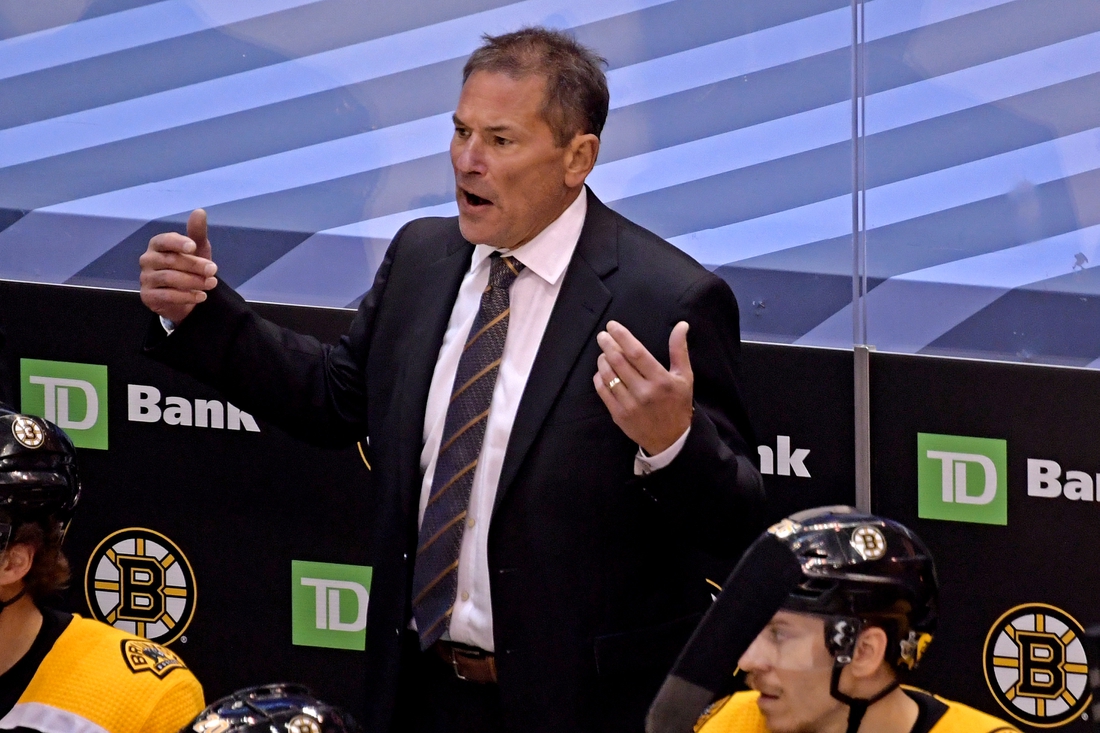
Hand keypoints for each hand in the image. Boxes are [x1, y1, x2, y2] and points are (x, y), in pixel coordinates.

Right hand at [139, 209, 217, 323]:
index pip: (164, 240)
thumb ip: (197, 233)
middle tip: (213, 270)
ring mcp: (146, 278)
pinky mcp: (148, 296)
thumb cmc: (188, 268)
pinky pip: (167, 296)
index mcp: (158, 245)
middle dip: (194, 265)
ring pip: (169, 278)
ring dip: (193, 281)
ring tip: (211, 284)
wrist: (183, 297)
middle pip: (170, 261)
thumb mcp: (197, 250)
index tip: (193, 247)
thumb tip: (200, 211)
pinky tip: (201, 296)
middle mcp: (148, 260)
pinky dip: (186, 296)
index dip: (178, 243)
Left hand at [593, 320, 693, 454]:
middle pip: (619, 362)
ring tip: (603, 353)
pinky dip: (599, 378)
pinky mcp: (618, 415)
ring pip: (608, 376)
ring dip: (602, 360)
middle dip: (607, 345)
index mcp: (661, 380)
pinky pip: (603, 392)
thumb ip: (679, 350)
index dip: (622, 336)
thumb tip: (681, 325)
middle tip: (602, 336)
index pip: (636, 353)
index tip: (612, 326)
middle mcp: (644, 392)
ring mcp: (629, 405)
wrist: (671, 439)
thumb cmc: (678, 404)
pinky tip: (601, 371)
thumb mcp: (684, 377)